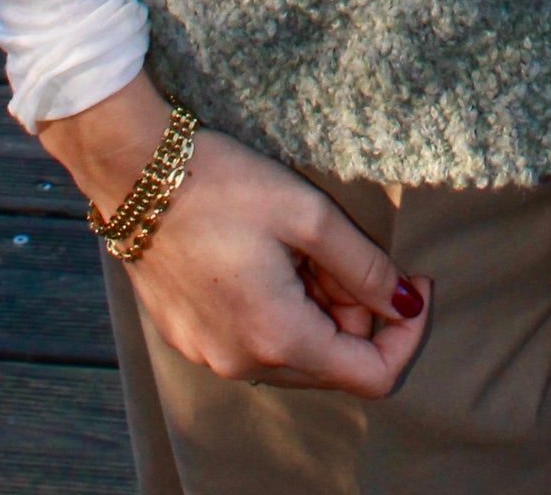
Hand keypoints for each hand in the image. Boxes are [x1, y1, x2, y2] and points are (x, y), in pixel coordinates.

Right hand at [39, 68, 429, 391]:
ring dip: (315, 308)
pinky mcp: (188, 338)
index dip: (405, 334)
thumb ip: (364, 266)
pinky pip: (253, 341)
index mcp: (279, 338)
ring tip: (300, 244)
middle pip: (331, 362)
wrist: (135, 174)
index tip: (414, 282)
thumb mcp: (308, 214)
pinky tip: (266, 255)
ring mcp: (210, 356)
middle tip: (343, 247)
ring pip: (293, 351)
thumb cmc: (223, 185)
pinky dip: (278, 308)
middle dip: (355, 310)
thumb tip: (406, 304)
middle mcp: (242, 364)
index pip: (370, 376)